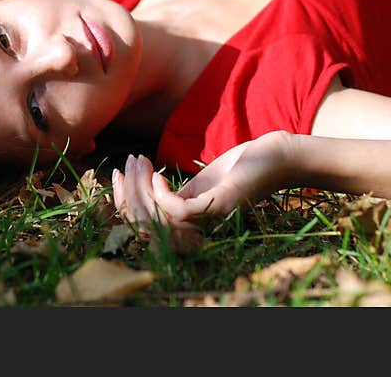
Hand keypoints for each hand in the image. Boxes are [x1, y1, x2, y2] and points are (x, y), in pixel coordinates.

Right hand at [111, 131, 293, 228]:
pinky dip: (162, 193)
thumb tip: (138, 191)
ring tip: (141, 162)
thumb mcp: (197, 186)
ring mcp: (209, 222)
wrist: (274, 159)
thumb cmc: (236, 171)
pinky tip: (160, 175)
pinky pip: (178, 211)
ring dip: (141, 188)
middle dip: (129, 193)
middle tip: (129, 163)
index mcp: (189, 229)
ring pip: (158, 219)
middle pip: (146, 225)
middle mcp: (198, 232)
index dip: (123, 202)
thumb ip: (172, 196)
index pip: (144, 227)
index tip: (116, 173)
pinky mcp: (219, 208)